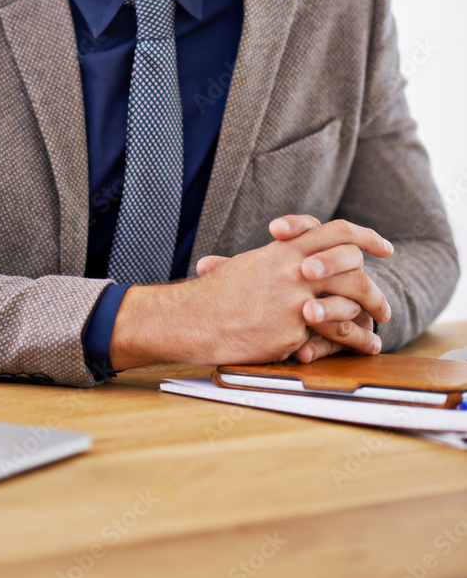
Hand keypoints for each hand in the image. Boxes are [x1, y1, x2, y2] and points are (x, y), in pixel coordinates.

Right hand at [197, 214, 392, 359]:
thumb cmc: (216, 293)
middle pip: (352, 267)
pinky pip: (332, 334)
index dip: (366, 236)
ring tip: (378, 329)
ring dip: (370, 315)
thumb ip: (279, 257)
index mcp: (285, 250)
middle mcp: (294, 269)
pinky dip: (353, 341)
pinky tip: (363, 347)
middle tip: (382, 303)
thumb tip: (296, 251)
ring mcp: (296, 300)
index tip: (383, 247)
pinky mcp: (293, 330)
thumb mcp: (250, 264)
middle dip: (374, 287)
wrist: (195, 319)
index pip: (337, 231)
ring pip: (349, 301)